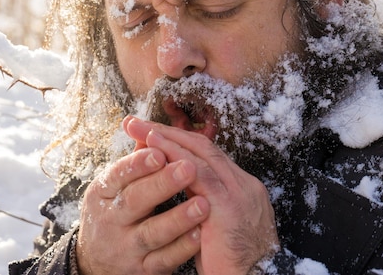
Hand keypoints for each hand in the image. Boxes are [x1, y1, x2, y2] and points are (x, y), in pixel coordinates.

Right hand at [76, 146, 209, 274]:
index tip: (159, 152)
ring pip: (153, 233)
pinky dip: (183, 247)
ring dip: (179, 218)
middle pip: (136, 201)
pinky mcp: (142, 269)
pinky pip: (164, 259)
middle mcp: (111, 220)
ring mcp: (126, 247)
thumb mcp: (113, 188)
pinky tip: (201, 234)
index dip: (138, 164)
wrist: (96, 264)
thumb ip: (135, 161)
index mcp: (103, 193)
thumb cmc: (113, 214)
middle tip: (188, 168)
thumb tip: (151, 129)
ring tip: (203, 204)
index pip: (118, 175)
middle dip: (162, 184)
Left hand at [124, 116, 278, 274]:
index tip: (154, 134)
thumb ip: (202, 203)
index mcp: (241, 189)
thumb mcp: (216, 227)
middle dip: (169, 131)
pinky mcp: (227, 206)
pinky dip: (173, 155)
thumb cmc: (228, 264)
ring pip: (200, 153)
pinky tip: (153, 147)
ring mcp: (238, 193)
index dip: (180, 142)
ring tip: (140, 128)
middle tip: (139, 122)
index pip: (209, 156)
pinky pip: (197, 173)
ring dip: (167, 138)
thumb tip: (176, 185)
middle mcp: (243, 185)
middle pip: (203, 146)